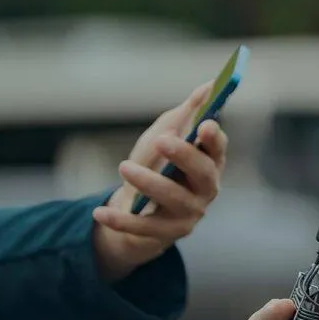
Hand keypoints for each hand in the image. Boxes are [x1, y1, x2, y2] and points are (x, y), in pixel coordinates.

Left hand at [91, 83, 228, 280]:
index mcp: (210, 163)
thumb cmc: (157, 165)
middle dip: (184, 156)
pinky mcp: (166, 234)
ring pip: (173, 198)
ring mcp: (189, 214)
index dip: (214, 139)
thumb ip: (186, 113)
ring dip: (149, 182)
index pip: (219, 150)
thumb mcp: (167, 135)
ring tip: (124, 166)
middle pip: (203, 174)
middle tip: (163, 140)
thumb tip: (209, 85)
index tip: (205, 125)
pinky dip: (121, 219)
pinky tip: (99, 212)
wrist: (138, 209)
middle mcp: (206, 189)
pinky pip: (144, 227)